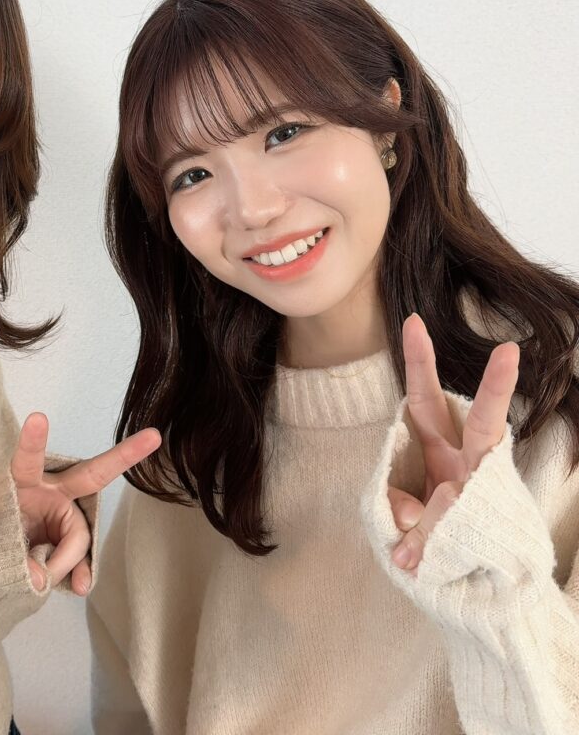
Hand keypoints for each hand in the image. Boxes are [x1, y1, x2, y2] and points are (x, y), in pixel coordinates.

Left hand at [11, 414, 160, 595]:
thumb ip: (16, 559)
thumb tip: (41, 580)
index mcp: (25, 480)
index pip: (29, 458)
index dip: (33, 440)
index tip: (37, 417)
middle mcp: (53, 489)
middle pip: (91, 474)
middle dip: (124, 455)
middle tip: (153, 437)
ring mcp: (67, 512)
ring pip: (79, 536)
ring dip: (63, 561)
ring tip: (37, 579)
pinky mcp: (72, 536)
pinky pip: (82, 556)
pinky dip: (80, 572)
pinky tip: (78, 586)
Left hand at [388, 314, 518, 573]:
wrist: (474, 591)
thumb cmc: (435, 541)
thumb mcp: (404, 520)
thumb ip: (402, 512)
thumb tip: (405, 522)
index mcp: (441, 452)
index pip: (425, 400)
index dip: (420, 363)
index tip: (413, 322)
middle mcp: (469, 466)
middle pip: (481, 421)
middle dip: (496, 387)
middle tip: (511, 350)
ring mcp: (486, 496)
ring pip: (471, 490)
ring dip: (437, 515)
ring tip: (411, 542)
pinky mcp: (493, 528)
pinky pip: (452, 532)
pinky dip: (424, 549)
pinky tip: (413, 562)